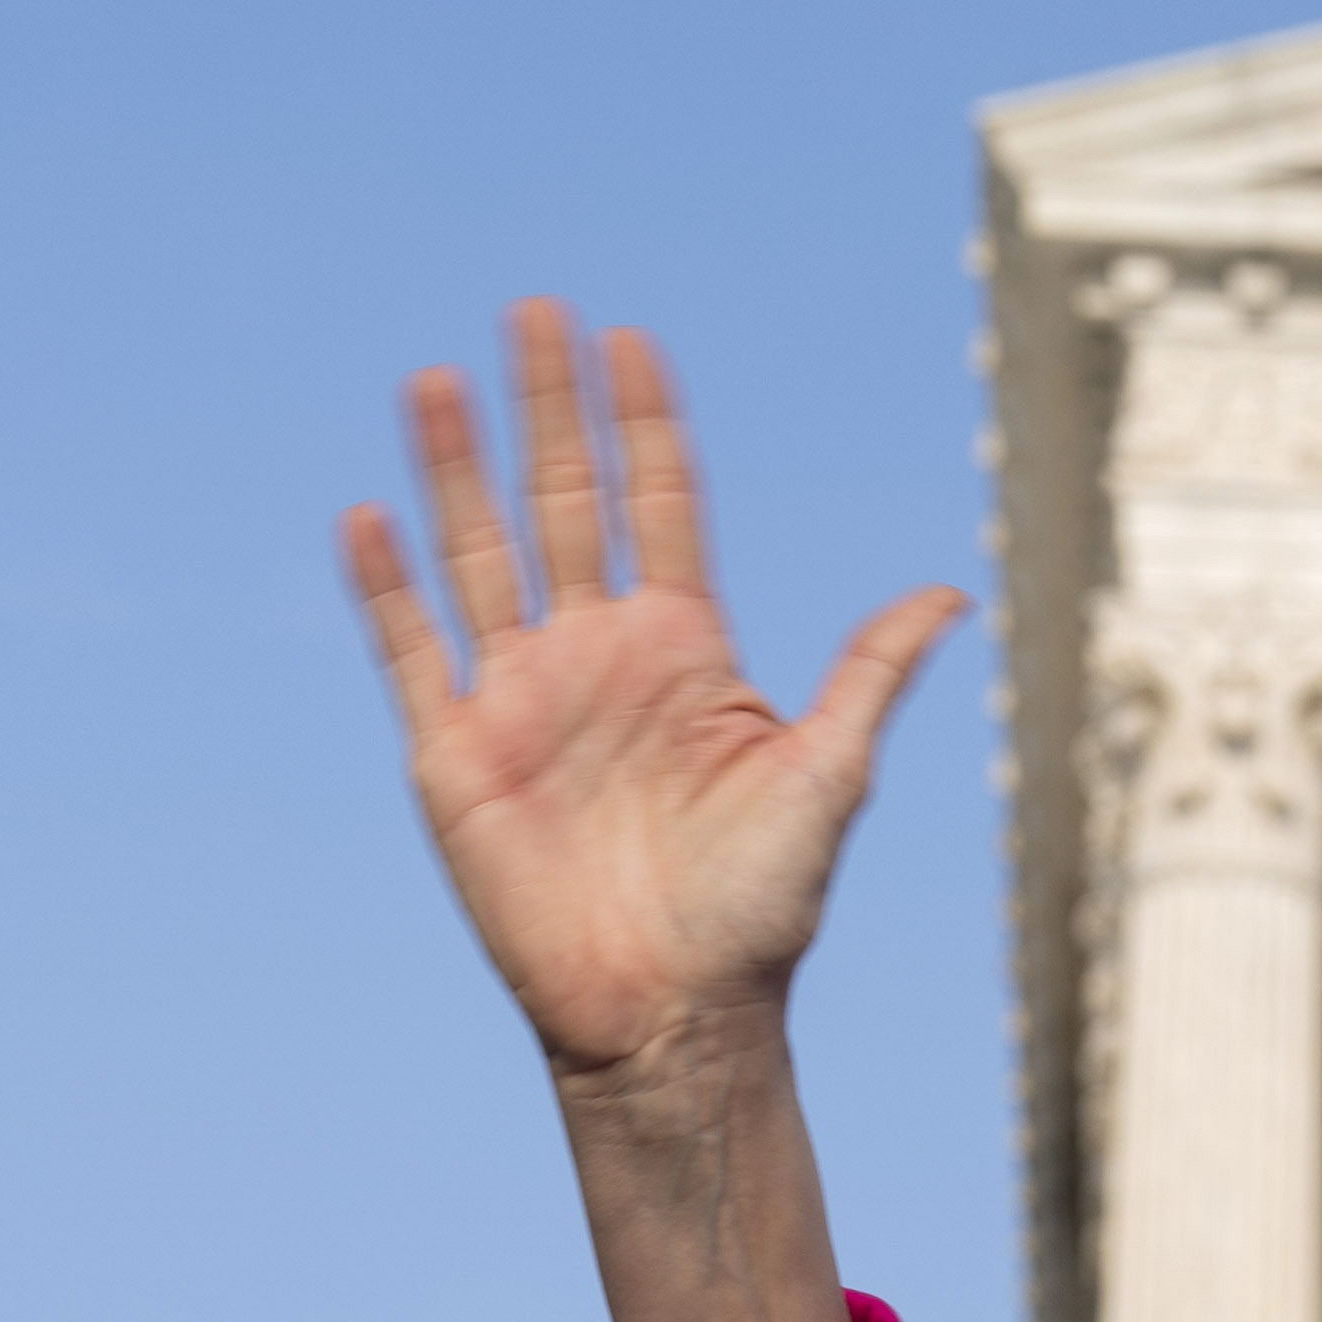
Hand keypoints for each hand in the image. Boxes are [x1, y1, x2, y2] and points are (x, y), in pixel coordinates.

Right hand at [343, 302, 966, 1083]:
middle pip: (564, 503)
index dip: (644, 425)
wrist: (676, 1011)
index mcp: (686, 651)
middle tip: (535, 310)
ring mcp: (522, 698)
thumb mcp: (829, 776)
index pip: (659, 505)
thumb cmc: (762, 907)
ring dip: (456, 468)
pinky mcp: (455, 755)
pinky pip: (412, 653)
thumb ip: (870, 676)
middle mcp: (599, 657)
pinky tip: (369, 513)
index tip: (632, 338)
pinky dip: (389, 586)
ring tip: (435, 378)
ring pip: (480, 555)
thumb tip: (952, 593)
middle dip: (549, 409)